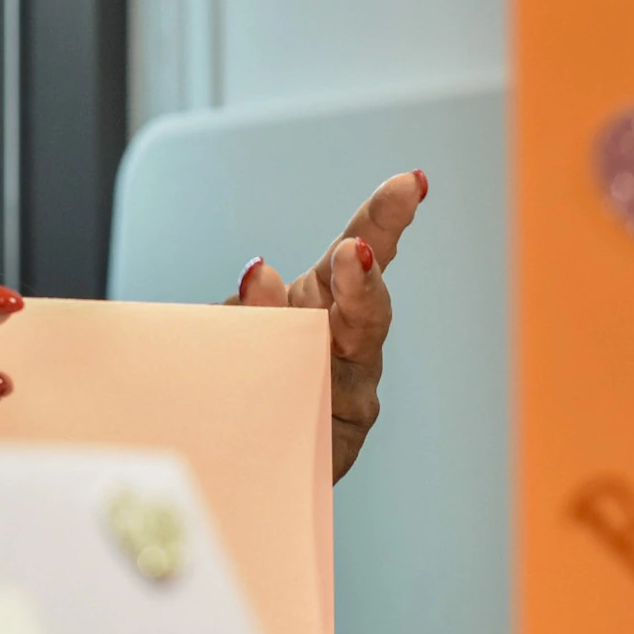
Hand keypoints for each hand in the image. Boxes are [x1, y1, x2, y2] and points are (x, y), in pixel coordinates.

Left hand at [231, 170, 424, 482]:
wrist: (222, 448)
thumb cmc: (236, 369)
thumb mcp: (232, 326)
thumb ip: (248, 305)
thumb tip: (260, 272)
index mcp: (329, 300)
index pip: (358, 254)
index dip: (386, 218)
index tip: (410, 183)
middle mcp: (350, 348)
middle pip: (368, 313)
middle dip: (361, 282)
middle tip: (354, 253)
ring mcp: (348, 402)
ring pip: (343, 376)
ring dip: (312, 350)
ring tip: (276, 328)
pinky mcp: (334, 451)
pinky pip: (315, 427)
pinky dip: (286, 411)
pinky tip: (260, 407)